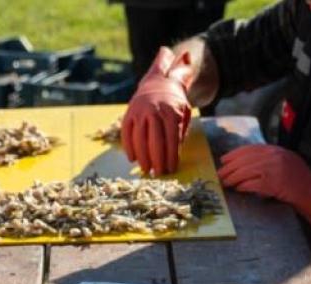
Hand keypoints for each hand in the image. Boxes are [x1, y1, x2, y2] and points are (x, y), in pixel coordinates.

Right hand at [123, 46, 193, 175]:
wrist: (158, 83)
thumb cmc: (173, 103)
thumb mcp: (184, 113)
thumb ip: (181, 131)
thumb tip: (175, 152)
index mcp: (171, 112)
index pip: (171, 139)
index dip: (171, 156)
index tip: (171, 169)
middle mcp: (154, 112)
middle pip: (155, 141)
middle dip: (157, 160)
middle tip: (158, 173)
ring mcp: (139, 112)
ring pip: (139, 139)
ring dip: (142, 157)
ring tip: (146, 169)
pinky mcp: (128, 114)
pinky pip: (126, 133)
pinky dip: (128, 147)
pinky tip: (133, 159)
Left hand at [219, 144, 310, 255]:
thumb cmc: (297, 181)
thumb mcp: (283, 162)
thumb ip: (267, 160)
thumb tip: (243, 164)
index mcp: (276, 150)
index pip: (250, 149)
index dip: (234, 155)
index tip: (224, 160)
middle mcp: (275, 156)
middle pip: (245, 160)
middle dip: (230, 168)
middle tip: (220, 175)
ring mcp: (275, 168)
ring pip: (246, 171)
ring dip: (233, 178)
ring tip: (225, 183)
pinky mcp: (274, 182)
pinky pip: (252, 183)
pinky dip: (243, 186)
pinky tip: (238, 189)